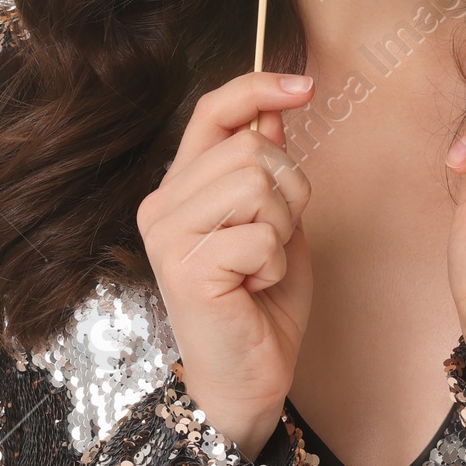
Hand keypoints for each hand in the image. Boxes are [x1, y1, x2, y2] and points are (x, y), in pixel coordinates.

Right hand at [136, 71, 314, 457]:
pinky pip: (261, 235)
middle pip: (251, 149)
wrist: (248, 380)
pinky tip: (254, 290)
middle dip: (289, 192)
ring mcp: (167, 235)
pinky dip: (274, 264)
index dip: (258, 87)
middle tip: (276, 240)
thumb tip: (273, 110)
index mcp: (179, 187)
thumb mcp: (275, 222)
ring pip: (257, 184)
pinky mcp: (185, 267)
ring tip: (262, 266)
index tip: (304, 85)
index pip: (212, 112)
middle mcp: (162, 204)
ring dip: (282, 229)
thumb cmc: (261, 305)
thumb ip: (267, 170)